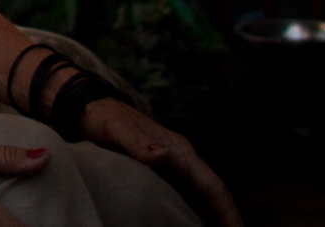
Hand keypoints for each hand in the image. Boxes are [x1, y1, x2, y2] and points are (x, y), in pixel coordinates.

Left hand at [78, 98, 242, 226]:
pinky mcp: (165, 175)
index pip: (211, 184)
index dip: (226, 209)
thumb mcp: (119, 130)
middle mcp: (182, 160)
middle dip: (228, 217)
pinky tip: (198, 225)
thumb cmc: (108, 119)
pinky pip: (188, 198)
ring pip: (203, 198)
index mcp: (179, 151)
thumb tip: (163, 156)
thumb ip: (139, 143)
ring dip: (215, 217)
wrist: (97, 110)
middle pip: (213, 194)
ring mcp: (175, 169)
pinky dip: (198, 213)